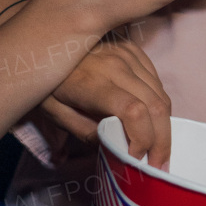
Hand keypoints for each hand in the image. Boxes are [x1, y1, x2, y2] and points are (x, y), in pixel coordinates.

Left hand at [36, 33, 172, 167]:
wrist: (41, 40)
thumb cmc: (47, 81)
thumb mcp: (56, 113)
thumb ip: (86, 133)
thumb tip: (118, 150)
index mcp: (93, 84)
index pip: (134, 112)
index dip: (143, 140)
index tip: (136, 160)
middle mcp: (117, 66)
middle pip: (156, 107)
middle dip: (162, 142)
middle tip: (158, 165)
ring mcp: (128, 55)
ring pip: (161, 95)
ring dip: (164, 126)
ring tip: (158, 148)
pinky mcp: (133, 49)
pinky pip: (157, 82)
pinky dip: (158, 105)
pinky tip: (151, 121)